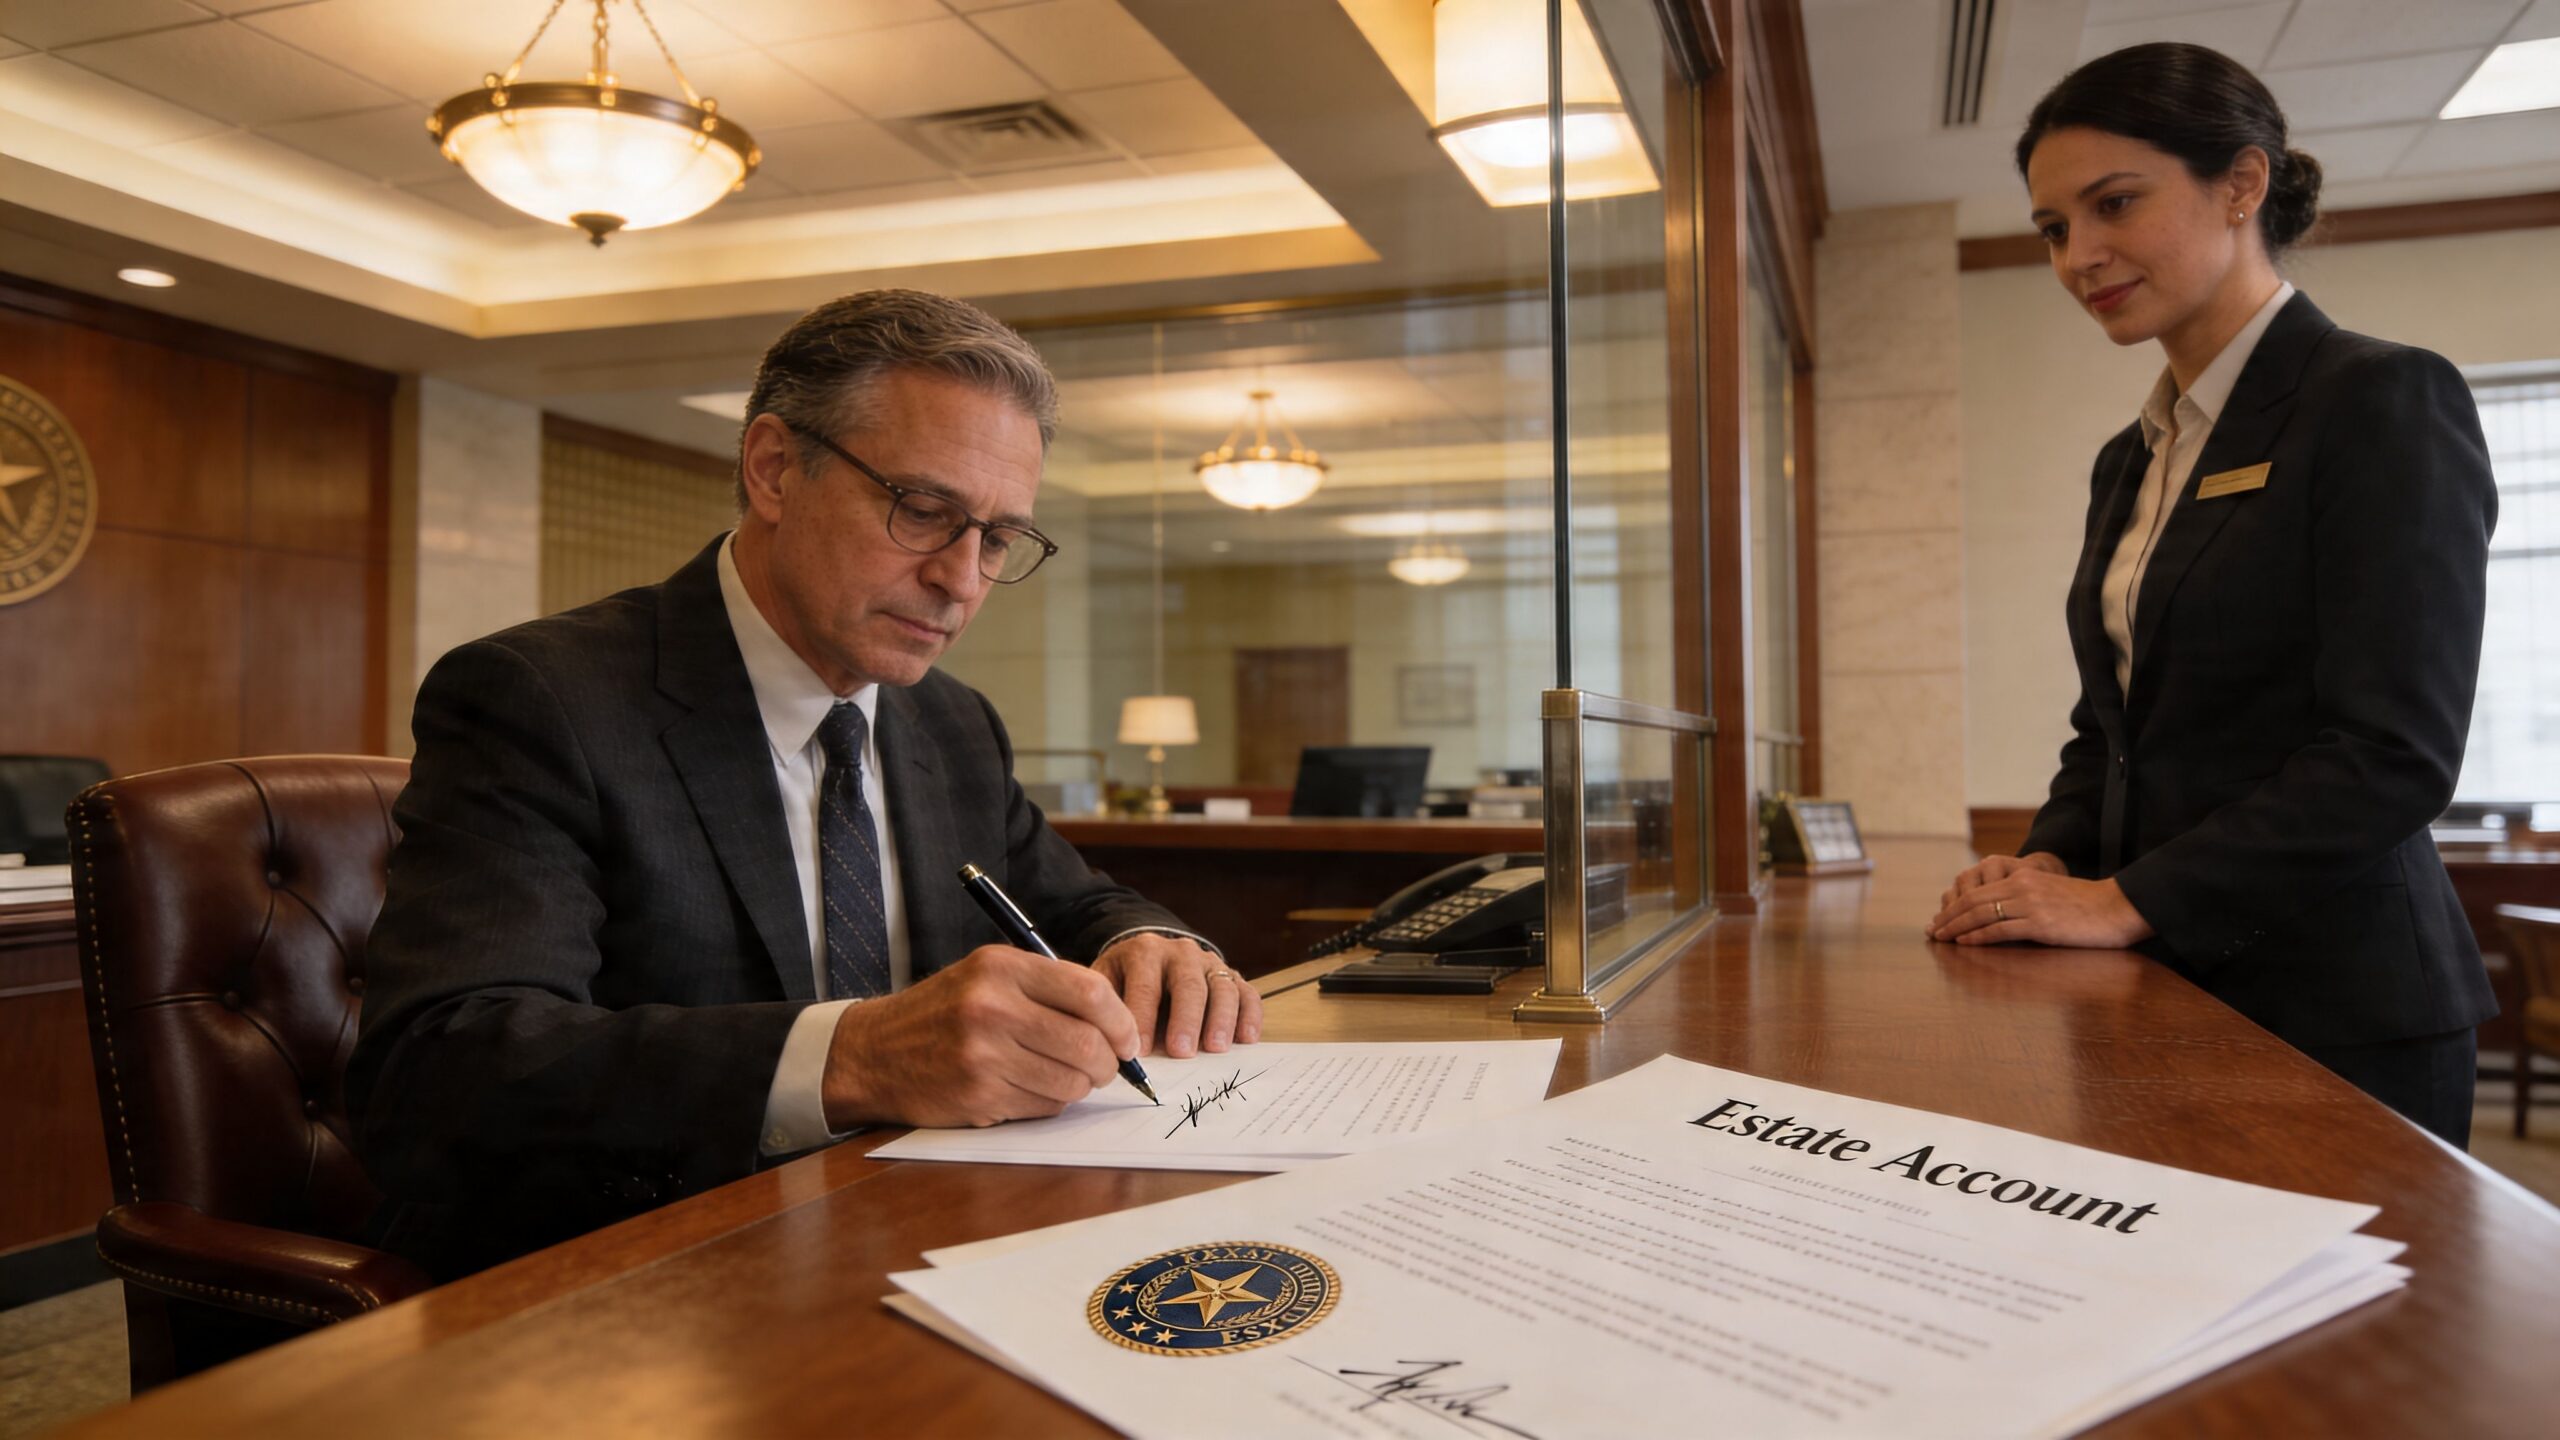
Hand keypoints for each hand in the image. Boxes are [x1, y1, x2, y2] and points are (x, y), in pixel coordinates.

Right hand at [819, 945, 1140, 1129]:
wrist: (873, 1053)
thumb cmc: (941, 1012)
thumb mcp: (986, 976)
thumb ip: (1047, 988)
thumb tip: (1117, 1021)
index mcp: (1000, 968)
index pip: (1090, 992)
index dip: (1122, 1021)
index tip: (1128, 1039)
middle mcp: (992, 1007)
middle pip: (1088, 1042)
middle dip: (1109, 1063)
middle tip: (1106, 1067)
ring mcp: (984, 1055)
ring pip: (1071, 1081)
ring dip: (1082, 1087)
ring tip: (1066, 1078)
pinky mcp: (979, 1096)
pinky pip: (1044, 1107)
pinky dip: (1051, 1103)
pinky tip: (1031, 1089)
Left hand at [1093, 933, 1262, 1058]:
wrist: (1151, 958)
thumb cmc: (1125, 982)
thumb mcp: (1106, 983)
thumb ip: (1106, 1009)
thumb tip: (1106, 1048)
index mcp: (1145, 953)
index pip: (1145, 985)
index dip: (1142, 1018)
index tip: (1138, 1050)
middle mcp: (1181, 953)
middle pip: (1188, 985)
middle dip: (1185, 1020)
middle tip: (1181, 1051)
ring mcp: (1210, 964)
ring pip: (1222, 988)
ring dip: (1221, 1019)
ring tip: (1216, 1048)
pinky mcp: (1232, 977)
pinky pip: (1247, 994)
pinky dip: (1250, 1016)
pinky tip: (1247, 1038)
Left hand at [1927, 862, 2154, 949]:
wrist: (2117, 908)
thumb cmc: (2085, 905)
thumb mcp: (2048, 892)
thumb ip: (2022, 896)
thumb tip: (1996, 913)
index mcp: (2022, 876)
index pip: (1976, 890)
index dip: (1953, 906)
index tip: (1939, 919)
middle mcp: (2022, 887)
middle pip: (1972, 901)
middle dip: (1948, 917)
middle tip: (1931, 930)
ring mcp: (2031, 904)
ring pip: (1982, 914)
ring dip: (1957, 928)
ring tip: (1941, 938)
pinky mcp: (2041, 923)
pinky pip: (2001, 930)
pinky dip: (1979, 937)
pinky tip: (1965, 943)